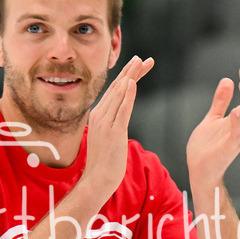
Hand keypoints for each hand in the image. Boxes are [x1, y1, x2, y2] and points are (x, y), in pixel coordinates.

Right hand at [82, 55, 154, 198]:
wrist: (97, 179)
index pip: (115, 91)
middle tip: (142, 59)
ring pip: (120, 94)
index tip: (138, 65)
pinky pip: (123, 109)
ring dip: (131, 76)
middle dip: (131, 71)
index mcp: (99, 114)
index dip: (127, 76)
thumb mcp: (106, 137)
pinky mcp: (114, 132)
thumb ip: (112, 123)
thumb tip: (118, 117)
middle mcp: (101, 115)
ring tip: (140, 63)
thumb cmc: (103, 161)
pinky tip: (133, 82)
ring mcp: (106, 123)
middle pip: (118, 88)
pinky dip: (128, 95)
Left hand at [186, 61, 239, 188]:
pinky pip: (237, 134)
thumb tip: (228, 80)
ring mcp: (237, 138)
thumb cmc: (206, 147)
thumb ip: (220, 101)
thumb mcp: (211, 118)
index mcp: (239, 120)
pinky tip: (234, 110)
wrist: (199, 171)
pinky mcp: (229, 148)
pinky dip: (236, 122)